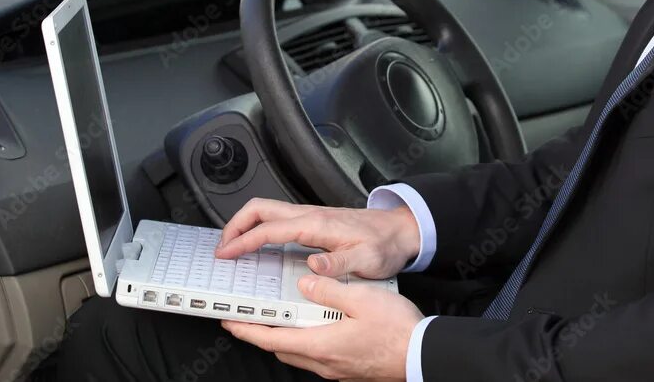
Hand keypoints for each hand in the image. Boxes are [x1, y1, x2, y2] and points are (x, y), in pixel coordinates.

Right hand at [216, 198, 420, 279]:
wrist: (399, 231)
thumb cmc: (384, 245)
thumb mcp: (367, 261)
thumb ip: (339, 265)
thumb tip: (312, 267)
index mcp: (317, 225)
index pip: (270, 229)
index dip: (244, 241)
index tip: (226, 254)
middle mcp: (310, 215)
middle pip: (261, 209)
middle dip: (235, 225)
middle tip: (221, 248)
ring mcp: (310, 216)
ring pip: (267, 212)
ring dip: (245, 225)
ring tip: (232, 247)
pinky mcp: (313, 222)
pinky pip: (278, 220)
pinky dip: (260, 229)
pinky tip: (258, 246)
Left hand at [221, 274, 422, 380]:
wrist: (422, 355)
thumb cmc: (397, 331)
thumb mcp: (362, 299)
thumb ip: (328, 290)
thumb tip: (305, 282)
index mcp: (321, 344)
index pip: (272, 338)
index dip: (248, 330)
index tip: (230, 322)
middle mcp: (324, 362)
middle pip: (282, 349)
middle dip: (262, 335)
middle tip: (250, 319)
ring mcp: (336, 370)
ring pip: (300, 354)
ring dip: (285, 339)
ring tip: (281, 320)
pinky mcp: (348, 370)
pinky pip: (318, 357)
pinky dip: (307, 342)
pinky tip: (317, 329)